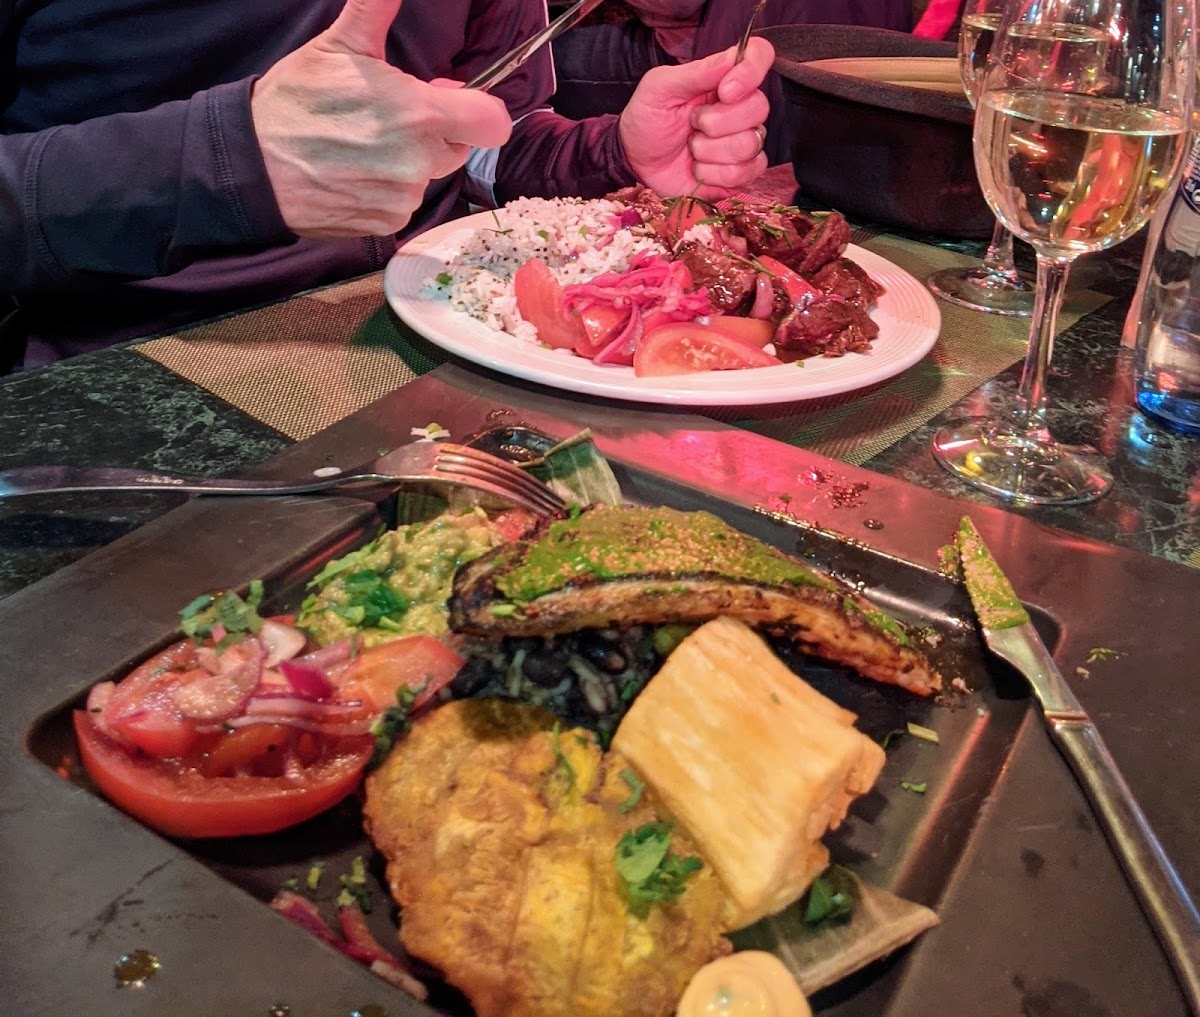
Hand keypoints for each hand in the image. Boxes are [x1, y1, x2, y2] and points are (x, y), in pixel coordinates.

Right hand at [251, 0, 512, 238]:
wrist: (252, 165)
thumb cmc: (294, 102)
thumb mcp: (339, 45)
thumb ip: (377, 9)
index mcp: (419, 115)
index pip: (492, 123)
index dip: (476, 109)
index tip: (450, 97)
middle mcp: (419, 162)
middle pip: (457, 148)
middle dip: (435, 131)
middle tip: (391, 115)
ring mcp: (403, 197)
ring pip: (428, 176)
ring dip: (408, 161)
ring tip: (363, 144)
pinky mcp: (387, 224)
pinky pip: (404, 203)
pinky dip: (388, 189)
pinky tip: (355, 172)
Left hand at [617, 36, 773, 199]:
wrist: (636, 161)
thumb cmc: (647, 119)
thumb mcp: (661, 88)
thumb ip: (697, 72)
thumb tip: (733, 56)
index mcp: (725, 78)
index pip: (760, 56)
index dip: (751, 71)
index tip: (725, 91)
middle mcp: (740, 107)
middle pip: (759, 107)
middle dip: (717, 121)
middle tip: (692, 123)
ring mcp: (743, 141)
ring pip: (750, 143)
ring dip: (710, 150)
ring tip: (691, 147)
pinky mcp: (740, 173)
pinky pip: (746, 172)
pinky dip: (715, 174)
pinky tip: (699, 169)